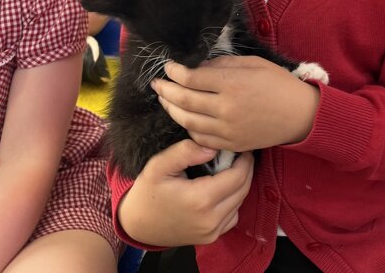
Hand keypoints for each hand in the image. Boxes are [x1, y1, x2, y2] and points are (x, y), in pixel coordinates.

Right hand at [118, 139, 253, 245]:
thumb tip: (212, 148)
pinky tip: (222, 187)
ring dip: (240, 183)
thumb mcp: (159, 165)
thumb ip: (185, 151)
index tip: (240, 146)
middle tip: (239, 153)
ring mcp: (212, 232)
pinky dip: (233, 200)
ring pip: (240, 202)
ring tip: (231, 166)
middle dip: (246, 169)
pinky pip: (232, 215)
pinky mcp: (211, 238)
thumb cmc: (148, 191)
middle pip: (243, 189)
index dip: (244, 159)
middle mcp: (210, 220)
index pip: (238, 176)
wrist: (138, 225)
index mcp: (200, 200)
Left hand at [151, 56, 320, 151]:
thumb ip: (222, 65)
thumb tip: (197, 67)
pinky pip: (200, 138)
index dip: (174, 72)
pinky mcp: (231, 144)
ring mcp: (227, 130)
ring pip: (188, 122)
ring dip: (172, 109)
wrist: (300, 115)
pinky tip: (184, 117)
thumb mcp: (252, 63)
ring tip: (165, 99)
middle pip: (184, 100)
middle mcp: (226, 108)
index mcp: (232, 84)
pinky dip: (188, 127)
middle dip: (166, 90)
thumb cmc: (278, 83)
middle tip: (156, 83)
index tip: (167, 66)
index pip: (191, 78)